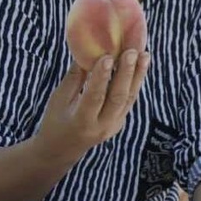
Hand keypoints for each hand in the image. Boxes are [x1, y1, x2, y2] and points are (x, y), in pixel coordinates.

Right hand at [34, 49, 149, 164]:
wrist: (62, 150)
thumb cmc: (55, 121)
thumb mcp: (59, 100)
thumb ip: (74, 78)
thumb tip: (87, 50)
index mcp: (81, 122)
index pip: (94, 97)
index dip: (101, 77)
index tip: (107, 56)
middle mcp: (101, 127)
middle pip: (118, 98)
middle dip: (126, 73)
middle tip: (132, 51)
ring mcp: (114, 126)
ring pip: (129, 98)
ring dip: (138, 75)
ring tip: (145, 54)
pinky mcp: (120, 122)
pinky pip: (130, 100)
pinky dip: (135, 81)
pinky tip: (141, 64)